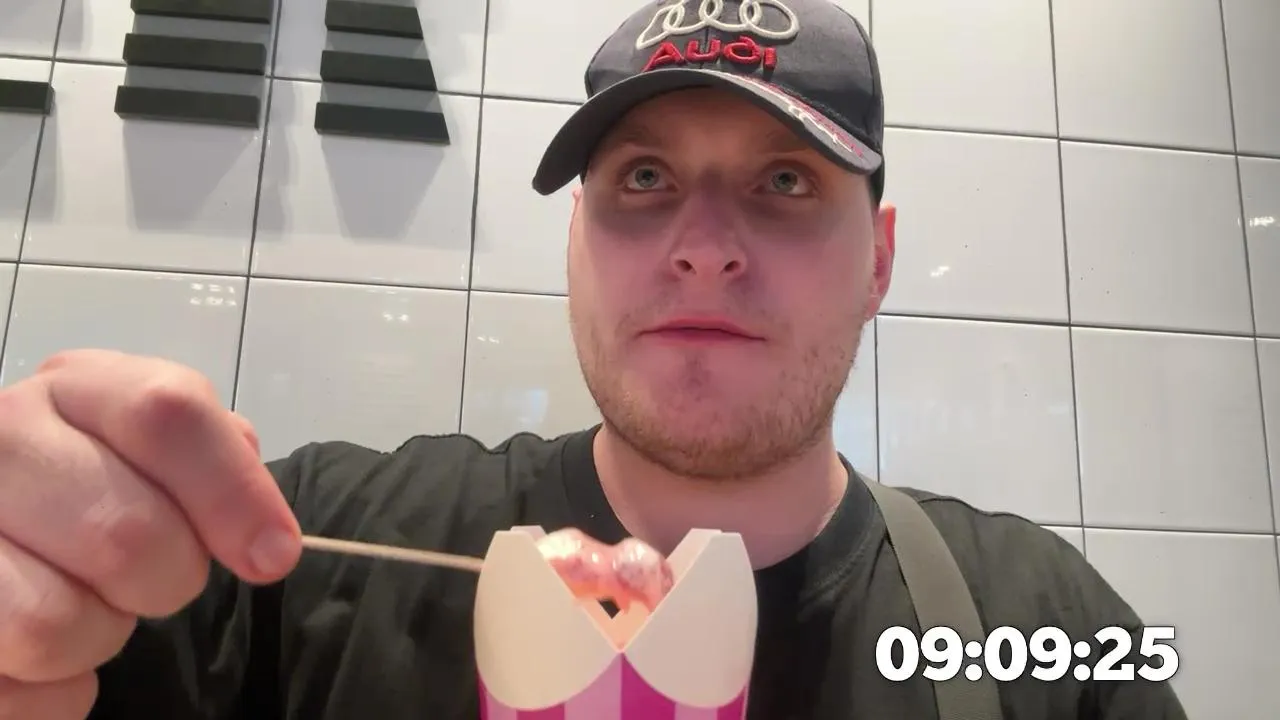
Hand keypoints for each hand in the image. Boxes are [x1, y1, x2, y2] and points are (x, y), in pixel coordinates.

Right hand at [0, 349, 301, 717]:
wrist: (13, 515)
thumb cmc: (102, 483)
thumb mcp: (158, 449)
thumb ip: (218, 461)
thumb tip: (264, 532)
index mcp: (75, 388)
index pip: (167, 414)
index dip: (233, 492)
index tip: (274, 555)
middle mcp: (2, 436)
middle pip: (126, 533)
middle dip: (168, 579)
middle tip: (153, 579)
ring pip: (55, 621)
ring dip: (97, 636)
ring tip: (87, 606)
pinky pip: (15, 687)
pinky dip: (54, 693)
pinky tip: (47, 656)